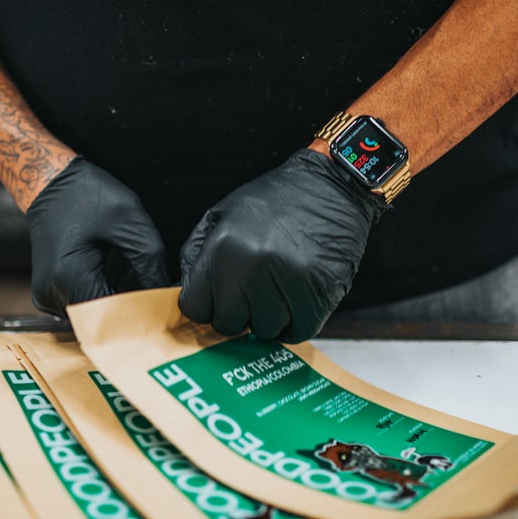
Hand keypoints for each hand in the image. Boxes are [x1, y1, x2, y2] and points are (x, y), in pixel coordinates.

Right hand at [26, 157, 169, 316]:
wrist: (48, 182)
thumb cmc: (87, 194)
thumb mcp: (129, 219)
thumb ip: (150, 260)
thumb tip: (166, 294)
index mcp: (69, 277)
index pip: (113, 317)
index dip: (141, 313)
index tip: (163, 304)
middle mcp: (52, 295)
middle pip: (103, 320)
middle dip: (131, 306)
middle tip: (152, 285)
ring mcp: (46, 297)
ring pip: (93, 316)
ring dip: (117, 301)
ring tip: (128, 271)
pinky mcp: (48, 294)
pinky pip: (82, 306)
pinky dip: (102, 294)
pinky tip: (110, 270)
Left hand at [179, 149, 386, 342]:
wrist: (333, 186)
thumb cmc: (276, 200)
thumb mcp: (222, 215)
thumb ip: (196, 255)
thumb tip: (184, 293)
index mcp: (223, 248)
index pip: (195, 308)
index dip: (206, 305)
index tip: (219, 297)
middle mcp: (252, 268)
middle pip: (228, 325)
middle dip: (237, 312)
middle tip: (252, 290)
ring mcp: (288, 284)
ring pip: (264, 331)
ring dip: (268, 316)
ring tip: (278, 286)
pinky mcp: (319, 295)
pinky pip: (297, 332)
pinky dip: (294, 323)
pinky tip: (296, 298)